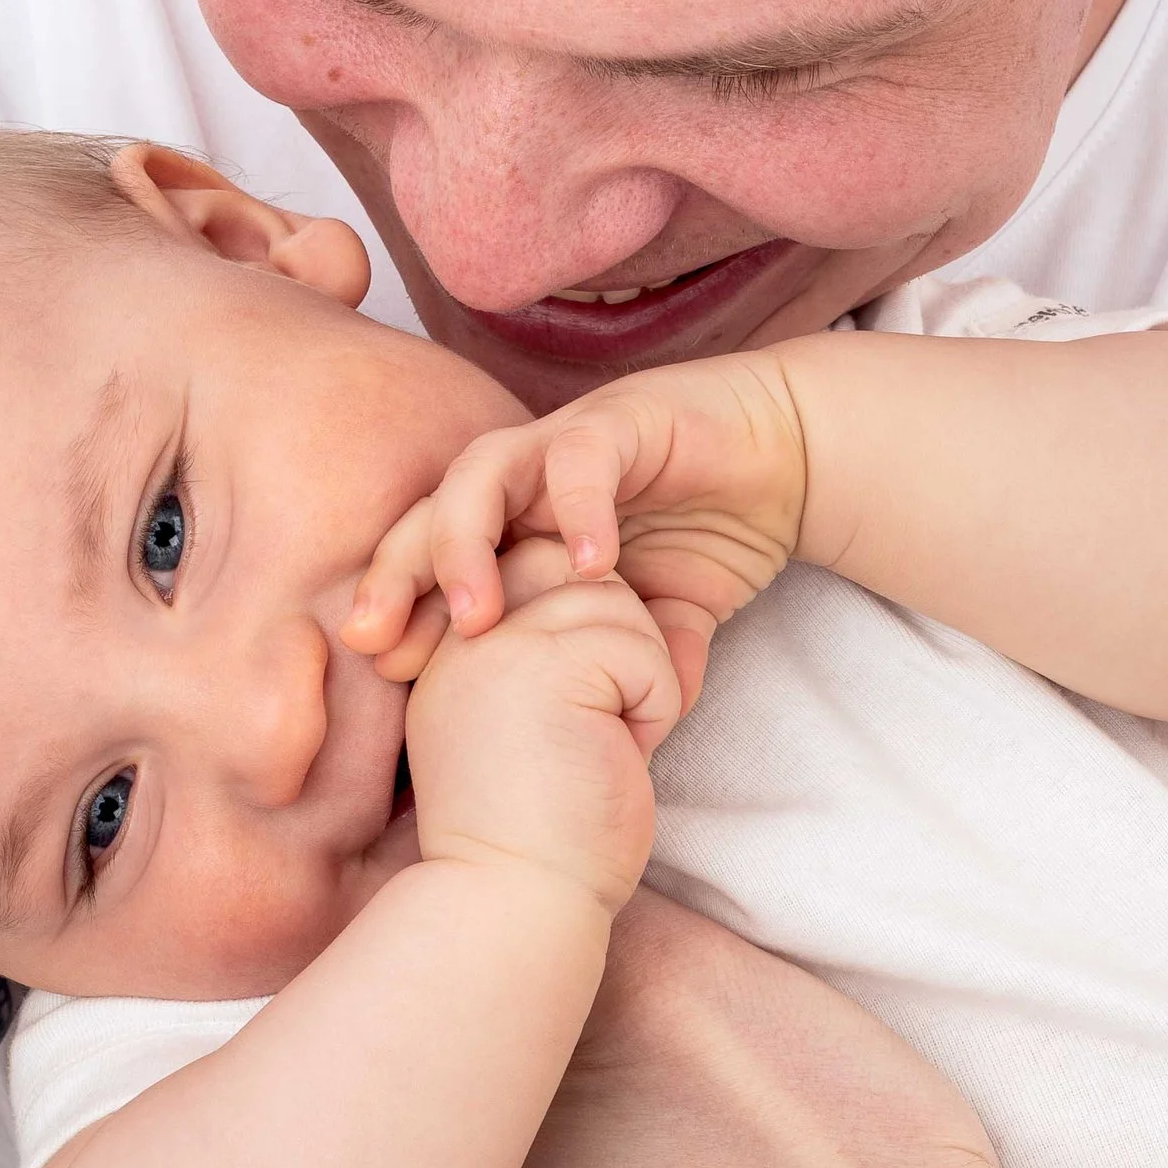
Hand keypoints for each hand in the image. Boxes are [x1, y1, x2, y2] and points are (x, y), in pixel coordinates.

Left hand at [347, 349, 817, 710]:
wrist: (791, 455)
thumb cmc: (710, 532)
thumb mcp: (662, 623)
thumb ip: (635, 670)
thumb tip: (631, 748)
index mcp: (516, 524)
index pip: (432, 565)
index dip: (402, 613)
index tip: (383, 675)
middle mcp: (524, 478)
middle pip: (430, 516)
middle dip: (396, 576)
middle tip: (377, 641)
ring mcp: (567, 444)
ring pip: (482, 473)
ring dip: (468, 542)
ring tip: (477, 616)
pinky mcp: (626, 420)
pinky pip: (585, 458)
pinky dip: (581, 510)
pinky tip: (590, 567)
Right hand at [403, 559, 682, 918]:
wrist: (516, 908)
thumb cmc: (540, 842)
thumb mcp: (532, 732)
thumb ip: (552, 662)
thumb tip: (618, 595)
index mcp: (451, 656)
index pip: (526, 571)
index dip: (582, 625)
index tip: (588, 708)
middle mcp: (461, 640)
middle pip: (567, 565)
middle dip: (615, 634)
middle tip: (608, 719)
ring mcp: (495, 646)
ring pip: (612, 599)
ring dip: (640, 673)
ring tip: (610, 742)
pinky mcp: (545, 666)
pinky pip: (641, 647)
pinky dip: (657, 704)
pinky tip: (621, 754)